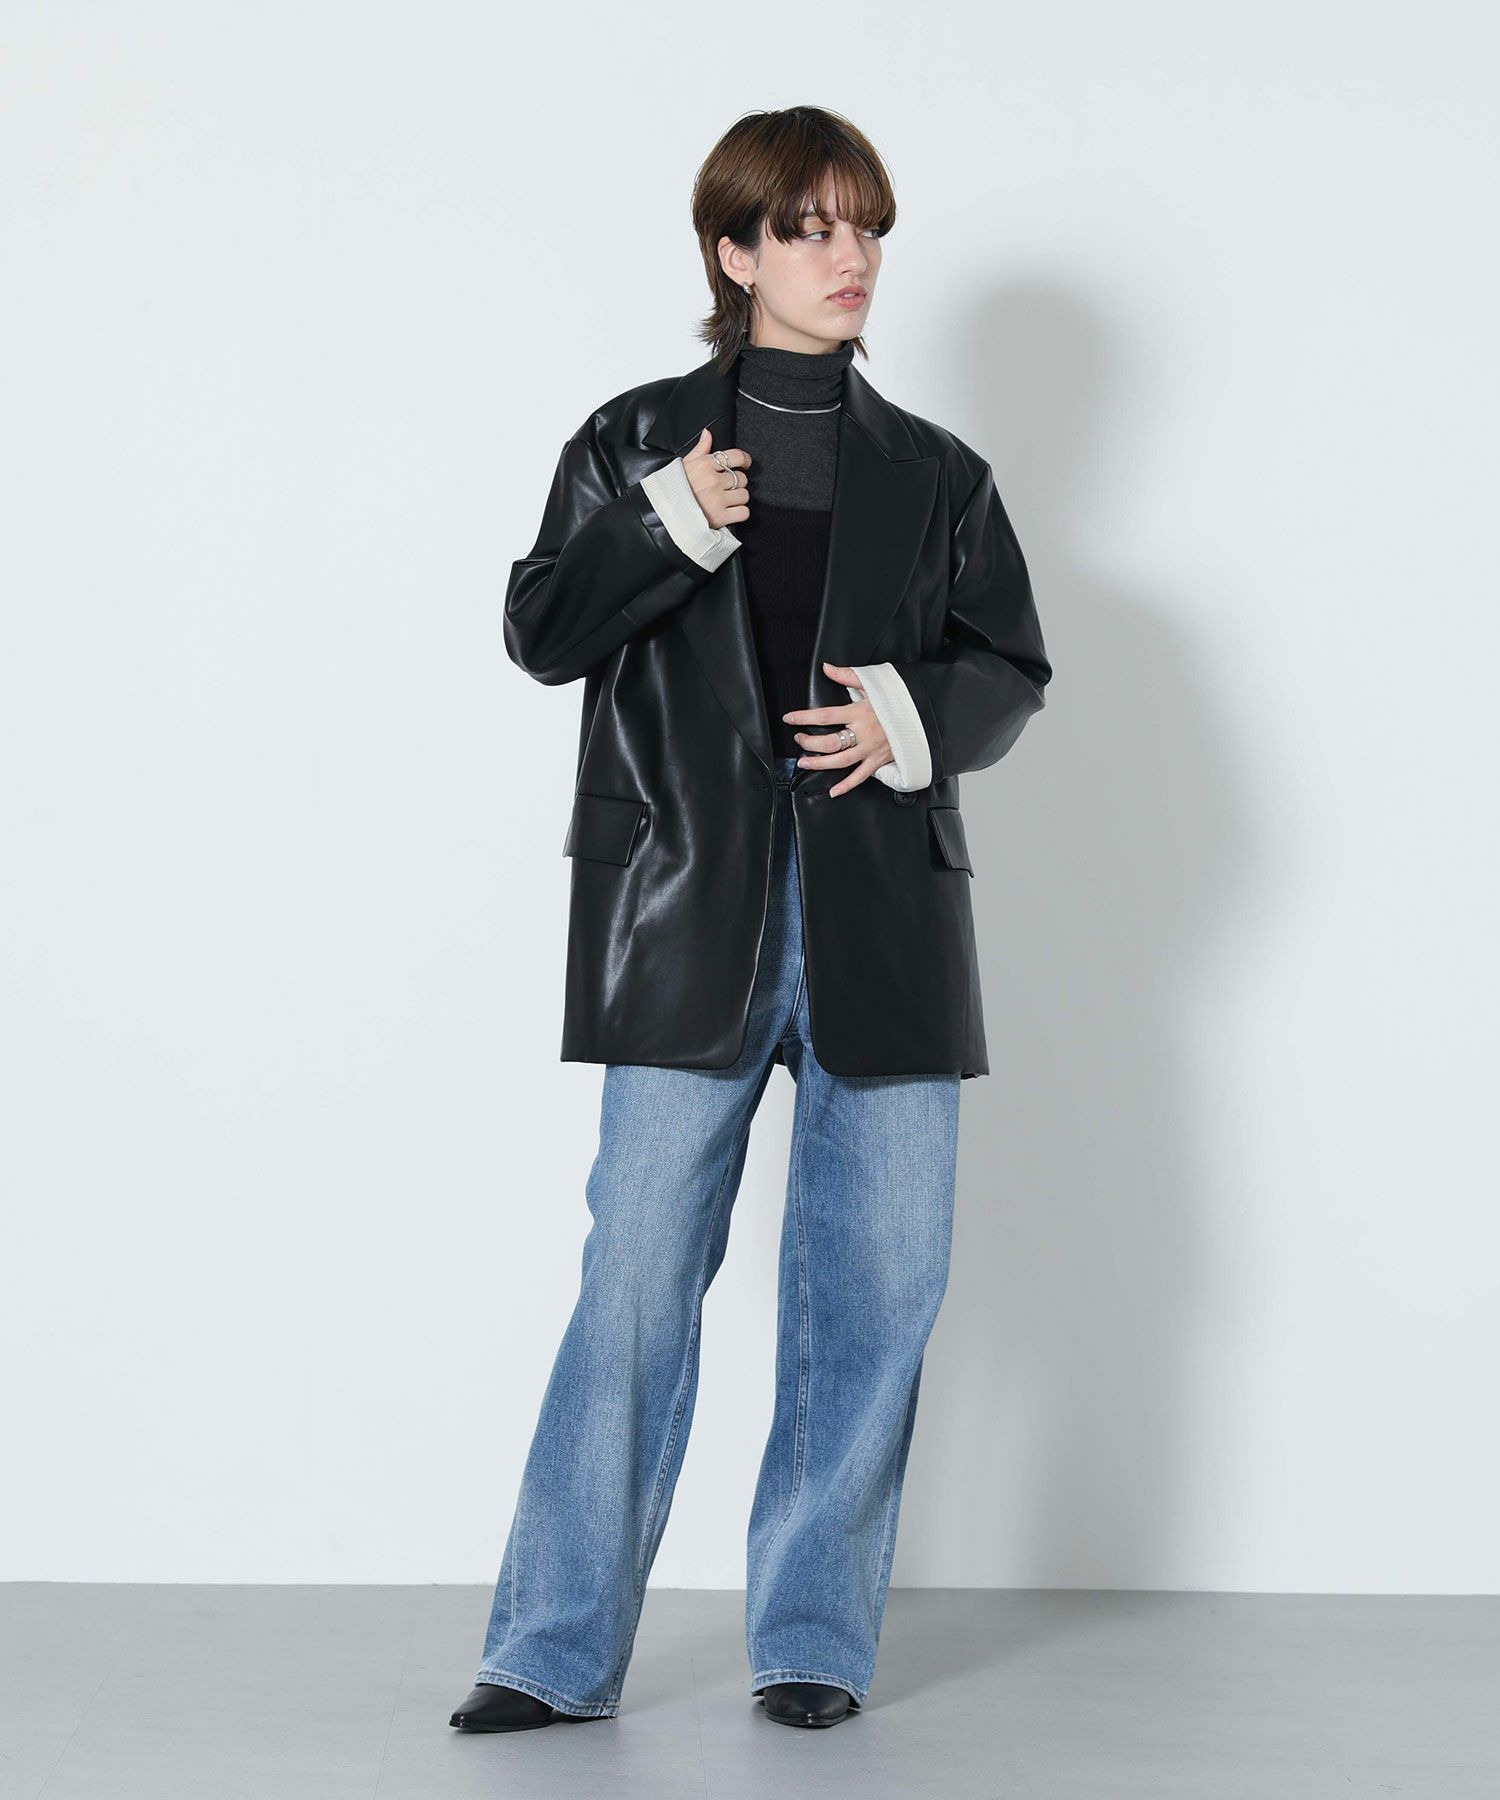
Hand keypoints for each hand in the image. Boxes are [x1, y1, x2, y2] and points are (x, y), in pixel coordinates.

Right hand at [683, 426, 750, 529]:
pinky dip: (740, 513)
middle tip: (726, 488)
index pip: (736, 457)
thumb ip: (700, 449)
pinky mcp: (720, 517)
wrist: (664, 512)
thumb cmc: (673, 487)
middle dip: (737, 483)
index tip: (746, 464)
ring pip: (744, 495)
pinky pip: (743, 512)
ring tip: (727, 501)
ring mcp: (717, 499)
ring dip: (738, 498)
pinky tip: (731, 512)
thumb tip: (708, 434)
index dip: (745, 460)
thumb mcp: (685, 464)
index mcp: (705, 465)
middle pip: (742, 478)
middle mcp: (713, 480)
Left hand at [782, 662, 893, 796]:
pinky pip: (860, 776)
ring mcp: (870, 749)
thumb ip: (847, 675)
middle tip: (798, 740)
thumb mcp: (873, 683)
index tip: (790, 719)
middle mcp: (863, 732)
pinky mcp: (878, 760)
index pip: (825, 715)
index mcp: (859, 712)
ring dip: (820, 764)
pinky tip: (833, 791)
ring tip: (804, 763)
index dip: (804, 717)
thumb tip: (826, 667)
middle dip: (809, 742)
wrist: (921, 716)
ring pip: (841, 761)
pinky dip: (847, 786)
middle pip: (829, 742)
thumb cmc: (897, 700)